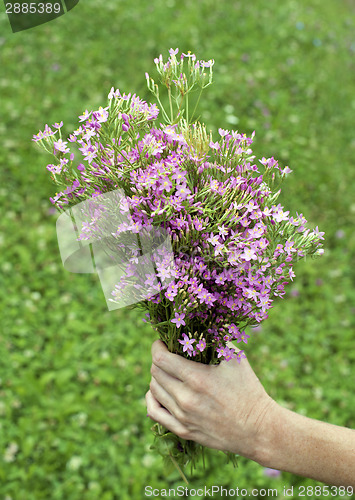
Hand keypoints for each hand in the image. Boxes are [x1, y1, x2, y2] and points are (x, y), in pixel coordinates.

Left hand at [146, 339, 275, 461]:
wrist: (257, 428)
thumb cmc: (248, 389)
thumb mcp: (235, 360)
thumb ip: (217, 340)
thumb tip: (203, 325)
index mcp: (197, 378)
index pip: (161, 359)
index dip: (157, 347)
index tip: (162, 342)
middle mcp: (186, 398)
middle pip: (155, 373)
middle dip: (158, 359)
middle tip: (167, 354)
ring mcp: (183, 416)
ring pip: (154, 390)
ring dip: (157, 377)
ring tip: (168, 371)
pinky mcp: (183, 430)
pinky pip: (155, 413)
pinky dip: (152, 399)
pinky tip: (158, 392)